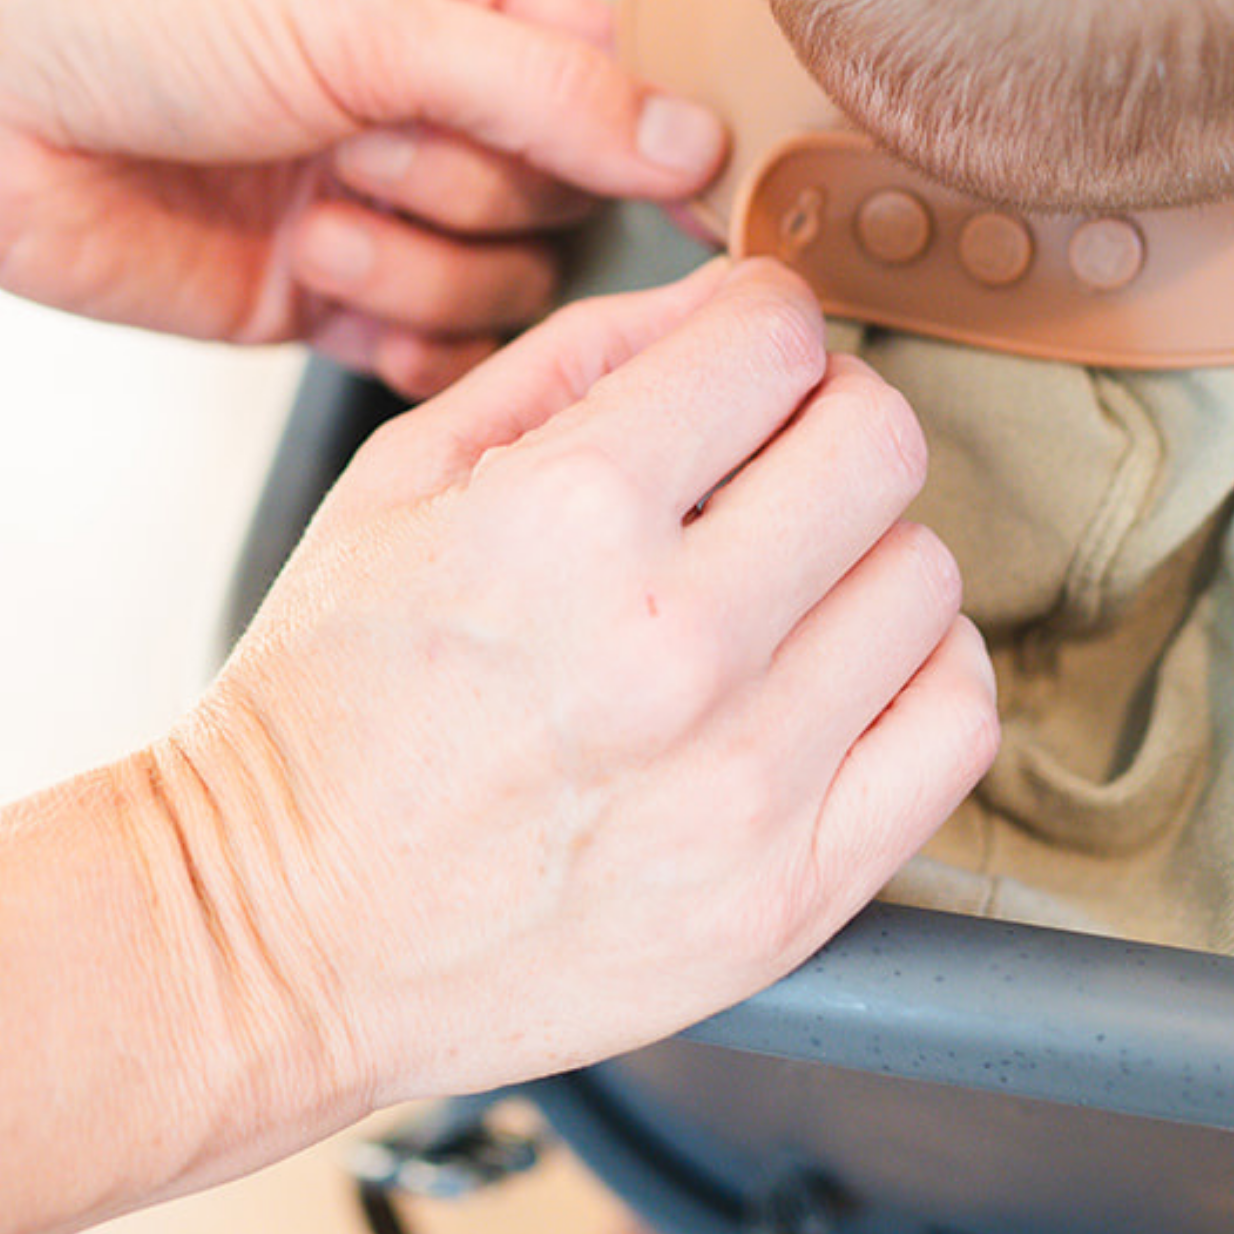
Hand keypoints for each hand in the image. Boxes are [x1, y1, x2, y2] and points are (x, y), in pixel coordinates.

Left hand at [0, 0, 727, 393]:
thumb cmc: (137, 10)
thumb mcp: (363, 20)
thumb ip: (547, 89)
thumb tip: (701, 145)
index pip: (613, 71)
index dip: (642, 134)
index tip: (685, 189)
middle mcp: (432, 96)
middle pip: (565, 190)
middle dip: (467, 185)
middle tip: (359, 147)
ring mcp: (385, 200)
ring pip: (508, 278)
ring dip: (414, 260)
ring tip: (306, 214)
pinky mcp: (333, 293)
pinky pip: (438, 347)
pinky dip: (399, 335)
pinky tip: (326, 293)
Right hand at [145, 259, 997, 1115]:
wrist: (278, 932)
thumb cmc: (329, 704)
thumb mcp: (404, 477)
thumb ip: (577, 358)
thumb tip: (724, 301)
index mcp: (570, 515)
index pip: (778, 339)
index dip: (765, 322)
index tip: (748, 354)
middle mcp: (677, 643)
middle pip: (880, 445)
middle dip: (828, 421)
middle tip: (773, 461)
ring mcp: (747, 779)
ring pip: (927, 578)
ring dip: (864, 558)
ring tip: (778, 591)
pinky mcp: (790, 893)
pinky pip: (954, 724)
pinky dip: (915, 677)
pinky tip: (834, 677)